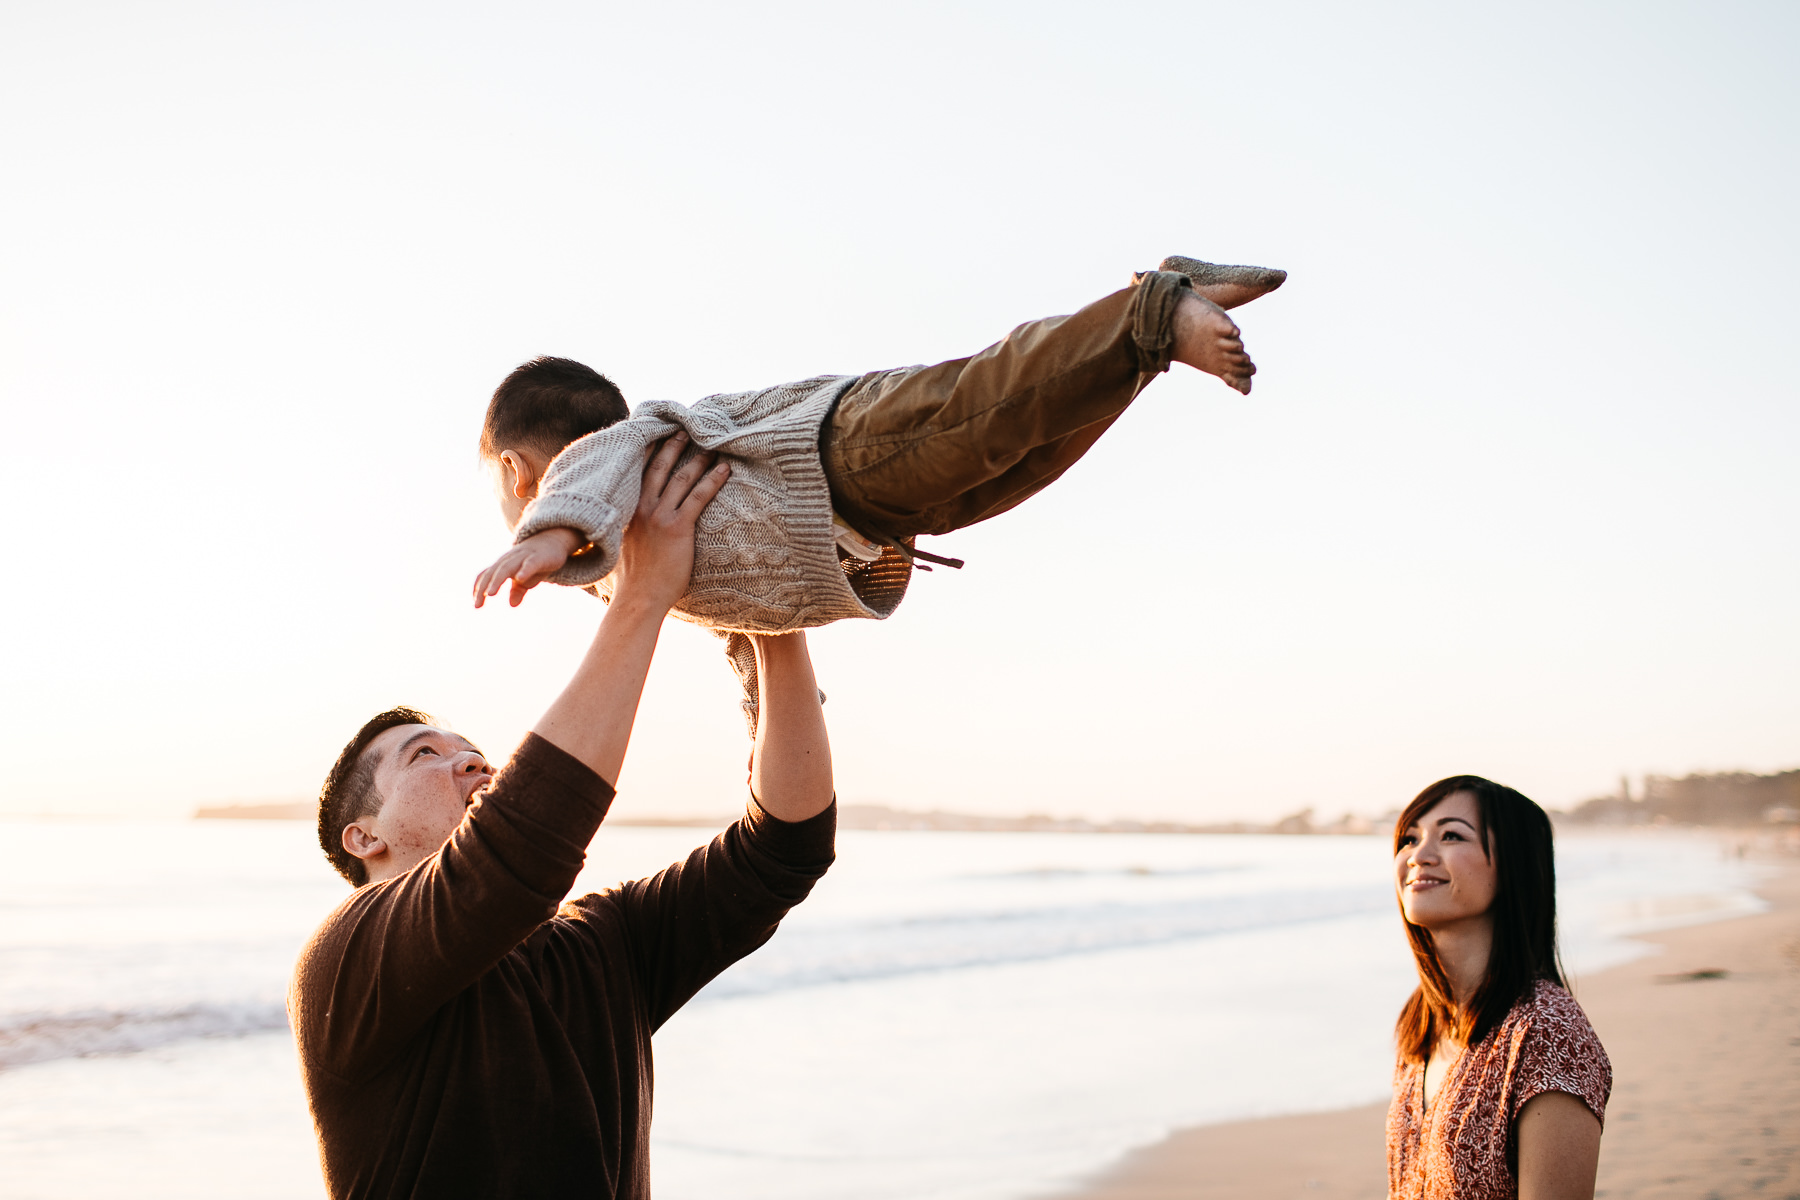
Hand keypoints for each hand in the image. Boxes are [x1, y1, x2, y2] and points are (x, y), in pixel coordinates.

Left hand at [473, 527, 584, 608]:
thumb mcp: (527, 578)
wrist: (553, 540)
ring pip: (506, 568)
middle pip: (493, 572)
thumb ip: (518, 590)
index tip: (476, 605)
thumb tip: (512, 604)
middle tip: (477, 604)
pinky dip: (524, 570)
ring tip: (490, 594)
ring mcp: (523, 557)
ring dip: (497, 580)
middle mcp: (509, 559)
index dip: (479, 588)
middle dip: (483, 587)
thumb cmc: (535, 560)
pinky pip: (530, 563)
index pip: (487, 575)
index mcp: (503, 564)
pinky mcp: (538, 557)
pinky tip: (520, 578)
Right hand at [611, 431, 730, 612]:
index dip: (651, 451)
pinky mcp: (677, 528)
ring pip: (682, 478)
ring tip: (713, 445)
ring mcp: (659, 516)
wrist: (638, 599)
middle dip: (675, 445)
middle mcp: (642, 507)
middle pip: (660, 466)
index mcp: (628, 509)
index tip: (661, 434)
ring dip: (699, 459)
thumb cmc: (633, 579)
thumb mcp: (621, 545)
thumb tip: (631, 528)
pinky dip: (713, 481)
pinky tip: (725, 469)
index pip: (639, 472)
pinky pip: (699, 497)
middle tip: (688, 429)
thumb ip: (627, 529)